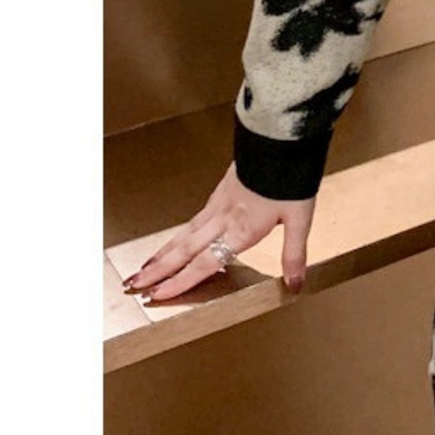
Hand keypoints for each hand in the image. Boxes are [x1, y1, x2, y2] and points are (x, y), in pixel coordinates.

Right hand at [121, 162, 316, 301]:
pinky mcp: (221, 189)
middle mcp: (224, 218)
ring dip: (163, 252)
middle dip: (158, 270)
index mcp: (241, 230)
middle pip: (184, 249)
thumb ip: (294, 254)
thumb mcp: (300, 219)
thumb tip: (294, 285)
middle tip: (133, 284)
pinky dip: (180, 233)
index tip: (157, 295)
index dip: (180, 281)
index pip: (204, 263)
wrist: (280, 139)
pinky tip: (178, 238)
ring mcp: (219, 203)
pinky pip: (195, 218)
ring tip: (145, 267)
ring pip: (184, 233)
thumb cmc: (291, 178)